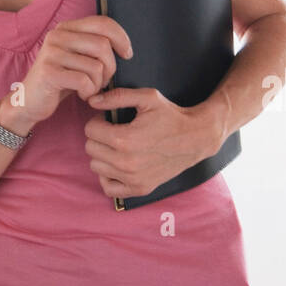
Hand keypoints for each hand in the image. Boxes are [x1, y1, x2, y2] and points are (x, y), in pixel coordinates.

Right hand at [8, 16, 132, 126]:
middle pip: (103, 45)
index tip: (127, 54)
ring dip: (98, 83)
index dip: (121, 38)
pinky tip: (81, 95)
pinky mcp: (49, 72)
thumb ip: (94, 46)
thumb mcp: (77, 59)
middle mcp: (57, 36)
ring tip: (89, 89)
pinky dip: (88, 92)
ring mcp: (51, 53)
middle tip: (103, 81)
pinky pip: (84, 81)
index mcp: (65, 28)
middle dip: (111, 68)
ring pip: (96, 66)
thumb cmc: (60, 82)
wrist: (29, 103)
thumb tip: (124, 44)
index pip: (102, 23)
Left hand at [84, 88, 217, 200]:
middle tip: (115, 132)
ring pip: (96, 167)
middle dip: (99, 138)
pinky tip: (118, 165)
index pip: (90, 131)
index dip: (98, 122)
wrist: (196, 138)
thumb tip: (92, 101)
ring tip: (119, 147)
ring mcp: (132, 178)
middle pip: (91, 149)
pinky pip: (108, 188)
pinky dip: (109, 177)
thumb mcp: (147, 98)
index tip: (110, 121)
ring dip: (103, 156)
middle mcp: (126, 162)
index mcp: (124, 139)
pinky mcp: (139, 189)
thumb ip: (117, 96)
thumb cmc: (171, 116)